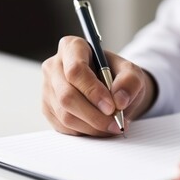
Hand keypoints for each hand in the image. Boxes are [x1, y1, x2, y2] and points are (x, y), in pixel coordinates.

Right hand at [41, 36, 155, 135]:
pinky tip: (99, 128)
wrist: (112, 90)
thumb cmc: (118, 77)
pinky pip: (63, 127)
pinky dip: (84, 132)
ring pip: (65, 115)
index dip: (93, 91)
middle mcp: (54, 66)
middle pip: (67, 96)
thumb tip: (119, 100)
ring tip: (112, 127)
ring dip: (92, 127)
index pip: (75, 71)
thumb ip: (130, 82)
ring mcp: (48, 89)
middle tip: (115, 124)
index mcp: (72, 47)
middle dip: (94, 115)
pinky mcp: (48, 109)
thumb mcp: (132, 73)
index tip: (111, 107)